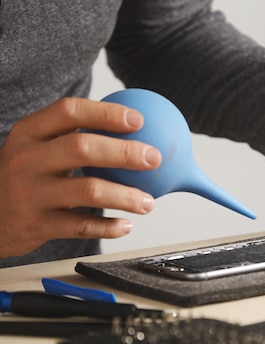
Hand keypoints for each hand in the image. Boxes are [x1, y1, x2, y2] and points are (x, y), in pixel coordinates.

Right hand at [0, 98, 161, 257]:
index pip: (69, 111)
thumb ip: (74, 138)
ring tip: (148, 202)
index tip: (139, 120)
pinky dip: (108, 226)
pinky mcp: (35, 225)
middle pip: (82, 148)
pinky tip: (126, 225)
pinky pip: (81, 226)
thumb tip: (135, 132)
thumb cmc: (26, 177)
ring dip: (125, 196)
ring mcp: (29, 192)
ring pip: (88, 190)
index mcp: (30, 132)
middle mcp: (26, 159)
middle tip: (154, 159)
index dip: (106, 114)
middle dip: (125, 152)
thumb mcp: (38, 149)